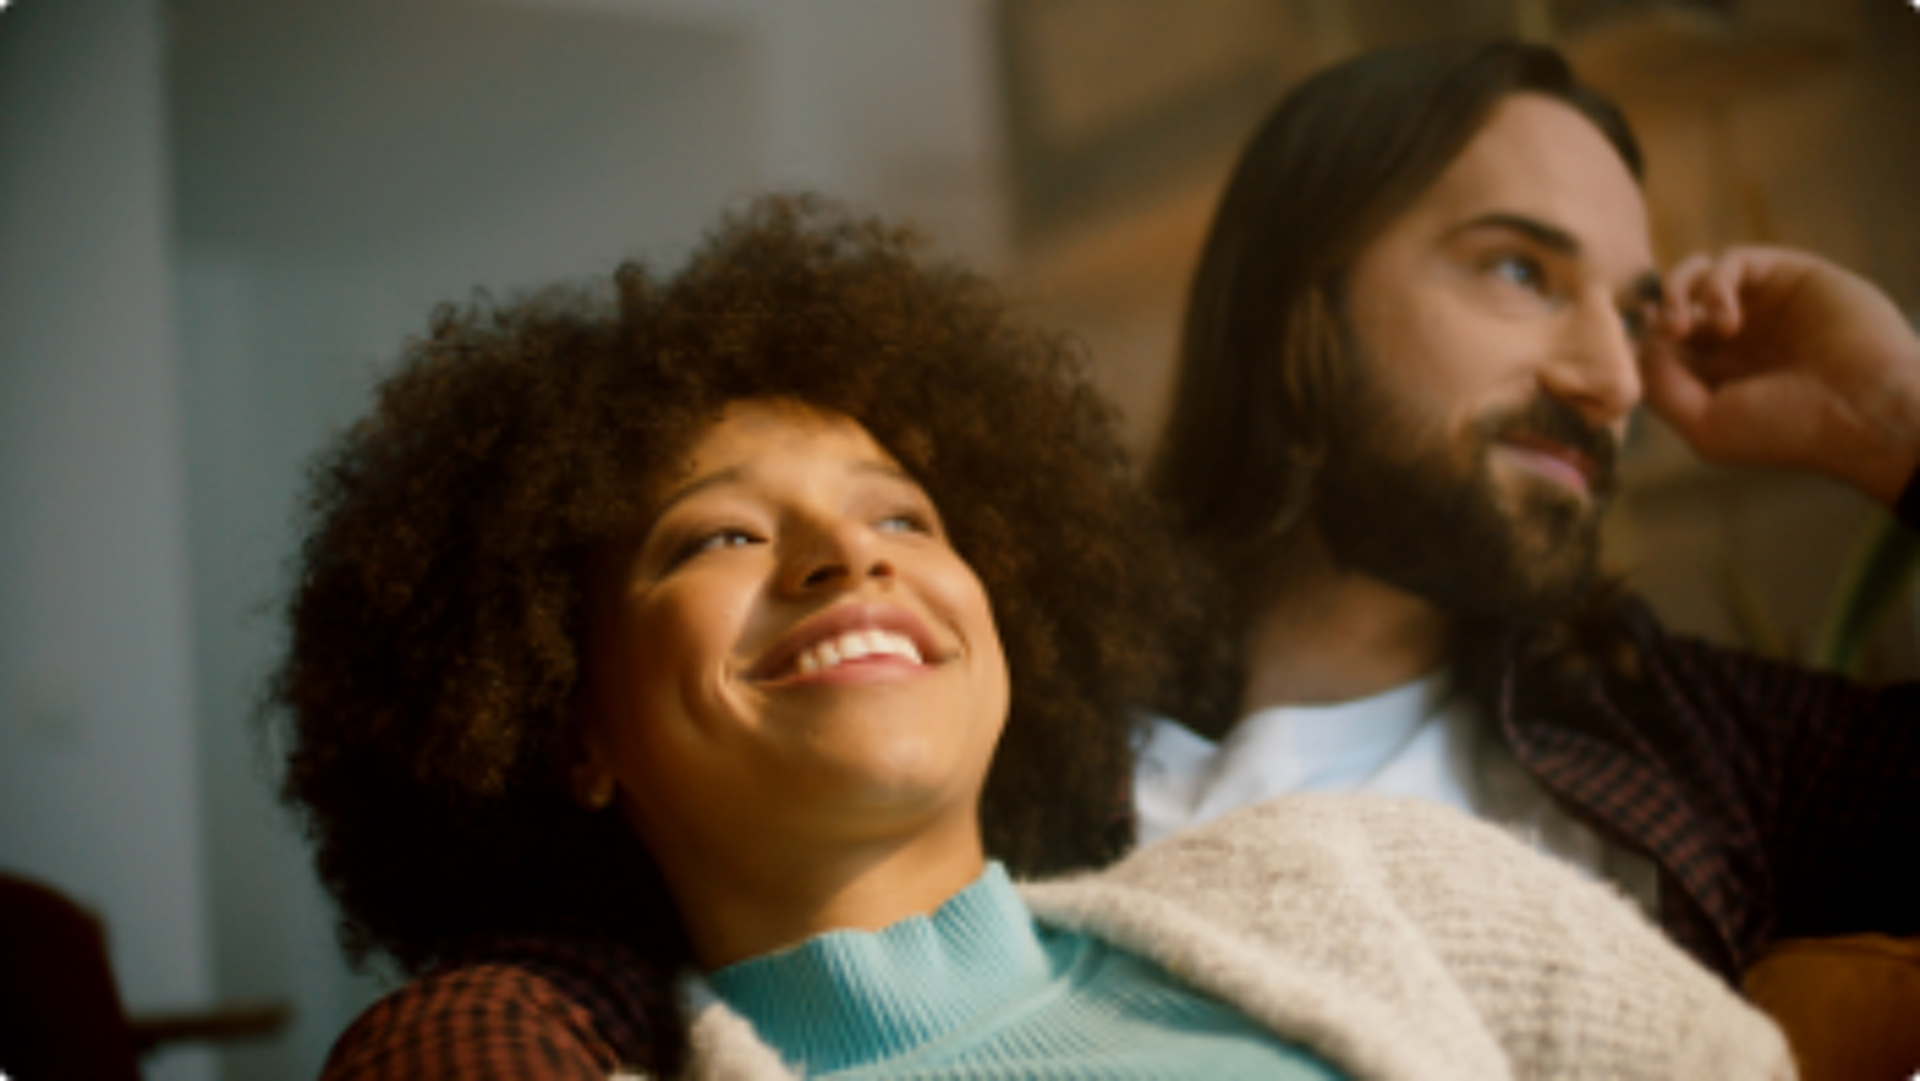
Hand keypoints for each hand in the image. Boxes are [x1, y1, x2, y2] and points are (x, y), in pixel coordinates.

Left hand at [1640, 246, 1919, 506]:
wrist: (1863, 411)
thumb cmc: (1787, 430)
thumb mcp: (1705, 426)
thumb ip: (1661, 385)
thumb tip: (1642, 342)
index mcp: (1718, 374)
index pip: (1661, 343)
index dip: (1642, 341)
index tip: (1633, 353)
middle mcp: (1740, 337)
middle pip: (1673, 302)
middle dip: (1658, 314)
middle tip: (1669, 334)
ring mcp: (1764, 303)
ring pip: (1698, 274)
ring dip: (1678, 294)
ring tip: (1685, 327)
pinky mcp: (1789, 274)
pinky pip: (1733, 261)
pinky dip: (1715, 284)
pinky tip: (1726, 321)